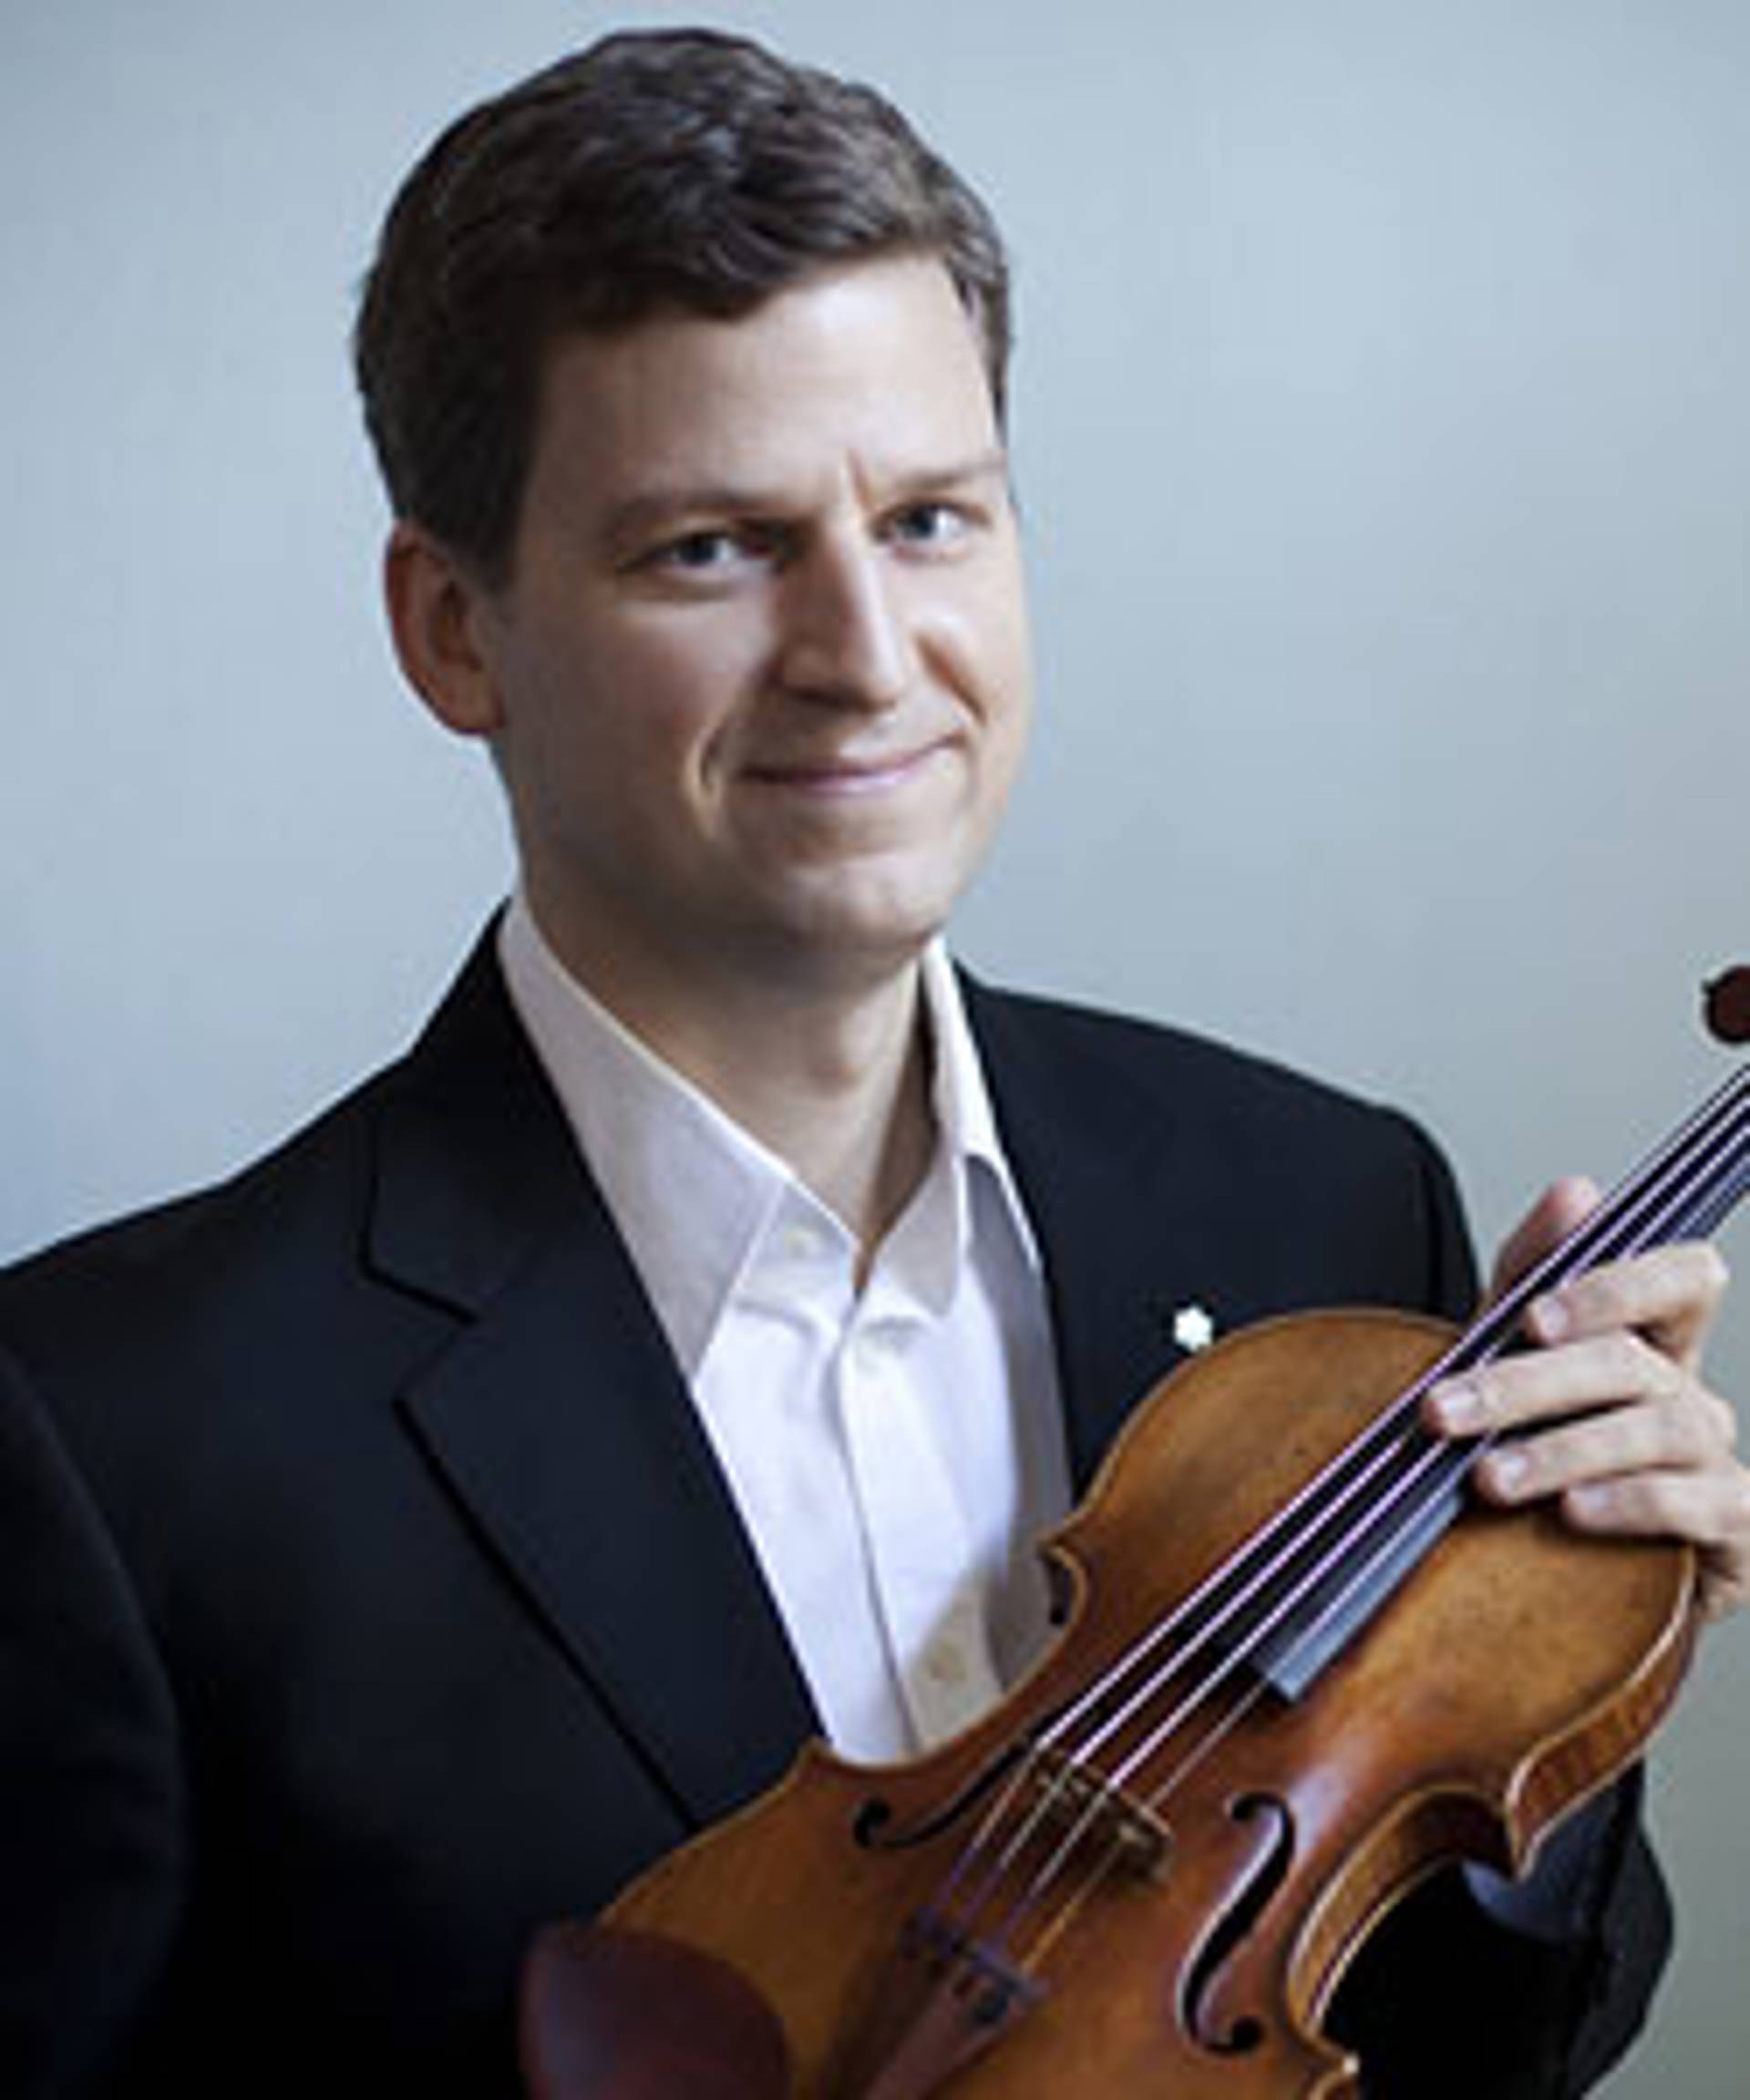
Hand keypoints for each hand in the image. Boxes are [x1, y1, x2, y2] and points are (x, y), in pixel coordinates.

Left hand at [1425, 1177, 1749, 1622]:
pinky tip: (1574, 1512)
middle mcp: (1689, 1397)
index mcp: (1648, 1345)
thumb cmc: (1533, 1455)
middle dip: (1528, 1383)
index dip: (1619, 1287)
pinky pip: (1705, 1504)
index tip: (1531, 1318)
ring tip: (1488, 1477)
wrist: (1550, 1581)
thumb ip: (1532, 1275)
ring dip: (1564, 1448)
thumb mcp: (1511, 1360)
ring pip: (1662, 1429)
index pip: (1684, 1277)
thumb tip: (1577, 1189)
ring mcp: (1717, 1464)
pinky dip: (1635, 1504)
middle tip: (1445, 1410)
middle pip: (1634, 1361)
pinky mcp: (1737, 1531)